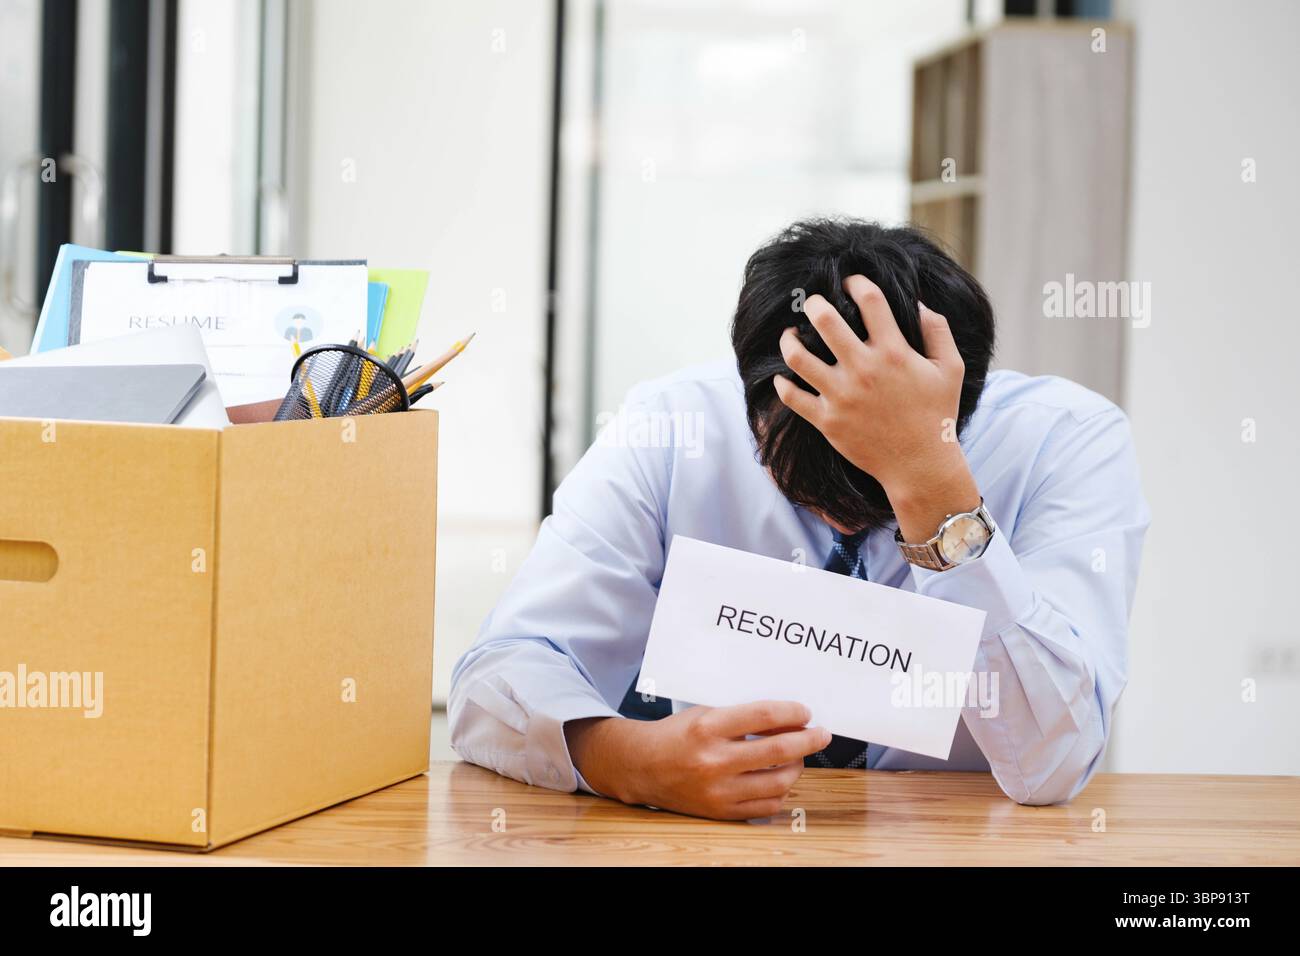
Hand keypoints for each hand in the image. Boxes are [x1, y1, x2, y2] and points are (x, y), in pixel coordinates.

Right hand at [566, 701, 830, 820]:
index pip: (764, 716)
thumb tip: (786, 720)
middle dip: (808, 740)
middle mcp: (714, 760)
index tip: (805, 712)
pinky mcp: (721, 811)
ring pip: (778, 782)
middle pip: (778, 751)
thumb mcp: (705, 713)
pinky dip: (780, 792)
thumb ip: (742, 717)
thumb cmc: (676, 735)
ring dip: (797, 767)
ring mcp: (718, 790)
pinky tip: (780, 779)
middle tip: (820, 734)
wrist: (643, 766)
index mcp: (708, 728)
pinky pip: (766, 806)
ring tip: (798, 757)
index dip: (792, 713)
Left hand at [773, 275, 980, 540]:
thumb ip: (937, 331)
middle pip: (825, 321)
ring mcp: (841, 396)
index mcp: (893, 352)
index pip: (869, 300)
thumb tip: (919, 303)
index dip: (856, 282)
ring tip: (791, 336)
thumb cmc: (937, 414)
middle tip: (813, 303)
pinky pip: (792, 397)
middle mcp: (863, 370)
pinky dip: (782, 384)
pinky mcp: (827, 421)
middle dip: (814, 303)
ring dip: (789, 341)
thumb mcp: (950, 369)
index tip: (849, 283)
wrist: (920, 465)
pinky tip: (783, 376)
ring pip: (798, 357)